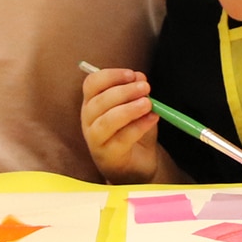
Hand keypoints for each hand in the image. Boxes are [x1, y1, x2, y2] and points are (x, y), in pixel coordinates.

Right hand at [81, 67, 160, 183]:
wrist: (135, 167)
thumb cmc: (132, 133)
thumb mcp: (136, 107)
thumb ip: (137, 92)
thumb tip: (139, 77)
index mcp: (92, 103)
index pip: (92, 84)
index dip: (110, 76)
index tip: (131, 75)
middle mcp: (89, 120)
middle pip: (99, 101)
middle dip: (124, 91)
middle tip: (145, 87)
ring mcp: (95, 139)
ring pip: (107, 121)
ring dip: (129, 109)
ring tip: (148, 104)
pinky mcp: (107, 155)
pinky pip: (122, 138)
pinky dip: (139, 126)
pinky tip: (153, 119)